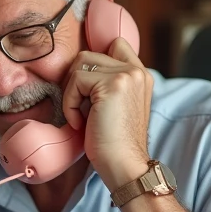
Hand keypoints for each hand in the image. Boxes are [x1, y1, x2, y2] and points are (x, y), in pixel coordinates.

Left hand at [61, 36, 153, 188]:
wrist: (125, 166)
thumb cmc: (114, 144)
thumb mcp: (114, 106)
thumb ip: (107, 84)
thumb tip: (76, 71)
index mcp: (141, 75)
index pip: (114, 45)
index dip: (92, 61)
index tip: (83, 88)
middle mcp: (137, 71)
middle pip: (89, 54)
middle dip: (75, 80)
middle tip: (77, 107)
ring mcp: (126, 76)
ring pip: (80, 64)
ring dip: (71, 91)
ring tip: (79, 115)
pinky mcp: (113, 85)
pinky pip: (75, 81)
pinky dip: (69, 103)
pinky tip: (80, 123)